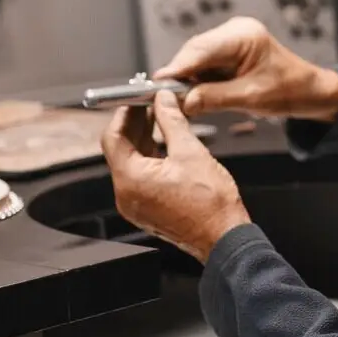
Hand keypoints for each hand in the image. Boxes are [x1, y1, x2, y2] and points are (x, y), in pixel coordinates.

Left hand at [102, 92, 250, 262]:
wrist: (224, 238)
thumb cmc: (211, 205)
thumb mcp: (191, 152)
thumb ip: (172, 121)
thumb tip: (163, 101)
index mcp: (131, 179)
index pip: (113, 137)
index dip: (124, 113)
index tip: (136, 98)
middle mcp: (126, 195)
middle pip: (121, 149)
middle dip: (135, 124)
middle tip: (150, 103)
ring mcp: (136, 204)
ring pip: (132, 163)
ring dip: (144, 139)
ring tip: (160, 118)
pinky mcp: (147, 209)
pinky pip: (141, 176)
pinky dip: (150, 157)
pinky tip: (165, 142)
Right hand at [157, 16, 337, 123]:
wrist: (309, 91)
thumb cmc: (289, 90)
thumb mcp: (251, 98)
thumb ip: (214, 98)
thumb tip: (183, 102)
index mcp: (244, 35)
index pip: (201, 49)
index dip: (177, 67)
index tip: (158, 83)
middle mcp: (235, 31)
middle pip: (195, 51)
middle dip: (179, 74)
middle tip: (163, 97)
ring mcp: (231, 39)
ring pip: (197, 58)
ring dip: (187, 78)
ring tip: (178, 100)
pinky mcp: (229, 50)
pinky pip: (205, 63)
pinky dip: (197, 79)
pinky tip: (192, 94)